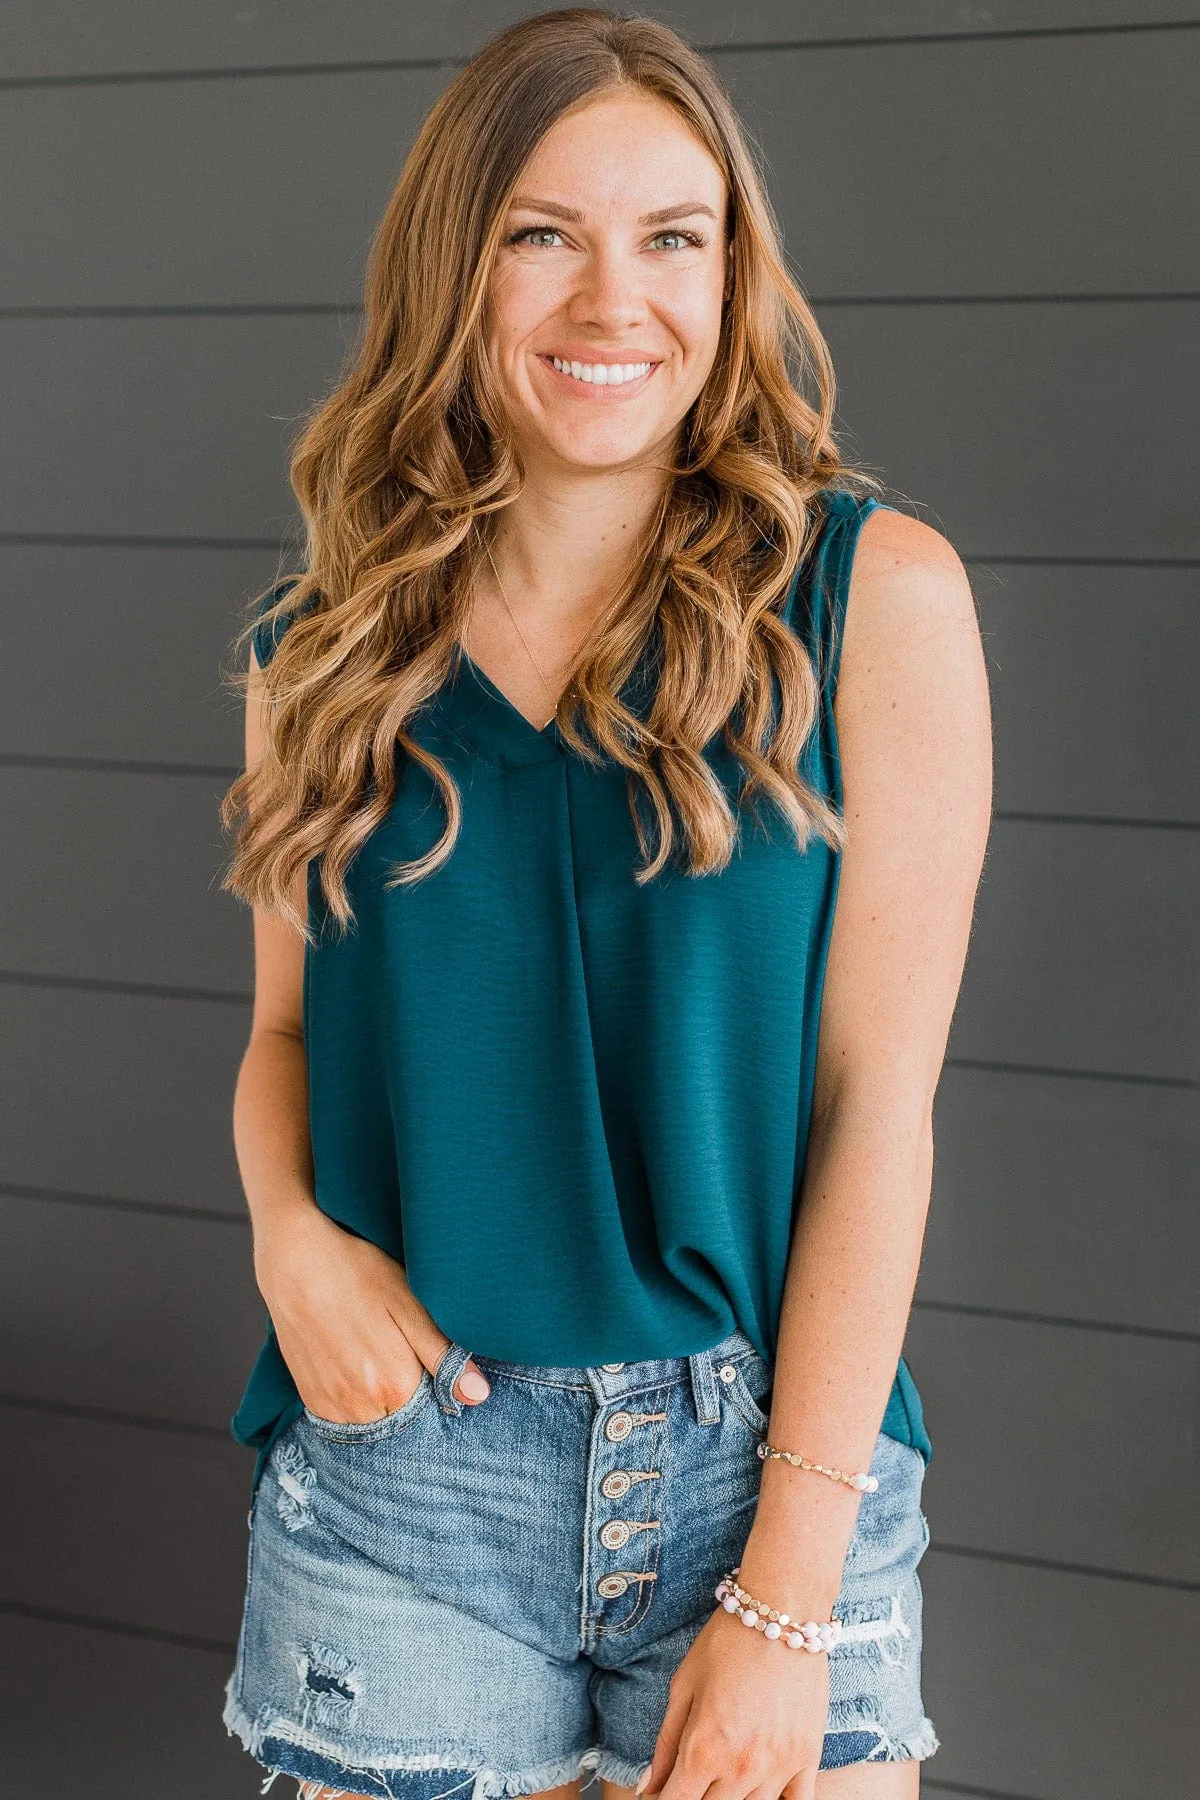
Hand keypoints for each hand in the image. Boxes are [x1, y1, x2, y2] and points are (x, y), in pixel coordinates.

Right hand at [253, 1202, 490, 1419]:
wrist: (295, 1262)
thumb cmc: (357, 1273)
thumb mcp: (410, 1304)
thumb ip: (444, 1355)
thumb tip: (477, 1396)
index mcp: (395, 1386)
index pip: (433, 1411)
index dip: (437, 1387)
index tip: (429, 1359)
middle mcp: (362, 1408)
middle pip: (403, 1418)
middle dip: (411, 1394)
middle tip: (400, 1348)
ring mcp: (332, 1407)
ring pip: (374, 1420)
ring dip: (383, 1399)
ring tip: (376, 1352)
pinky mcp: (311, 1399)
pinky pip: (345, 1417)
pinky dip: (357, 1399)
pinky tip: (356, 1362)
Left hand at [638, 1603, 828, 1799]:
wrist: (780, 1611)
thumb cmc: (726, 1642)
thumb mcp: (683, 1685)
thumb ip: (665, 1742)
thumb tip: (648, 1786)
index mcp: (702, 1749)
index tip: (662, 1794)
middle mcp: (739, 1767)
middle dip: (696, 1798)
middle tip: (694, 1777)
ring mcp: (778, 1767)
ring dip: (732, 1798)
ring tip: (724, 1774)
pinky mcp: (808, 1757)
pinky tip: (762, 1792)